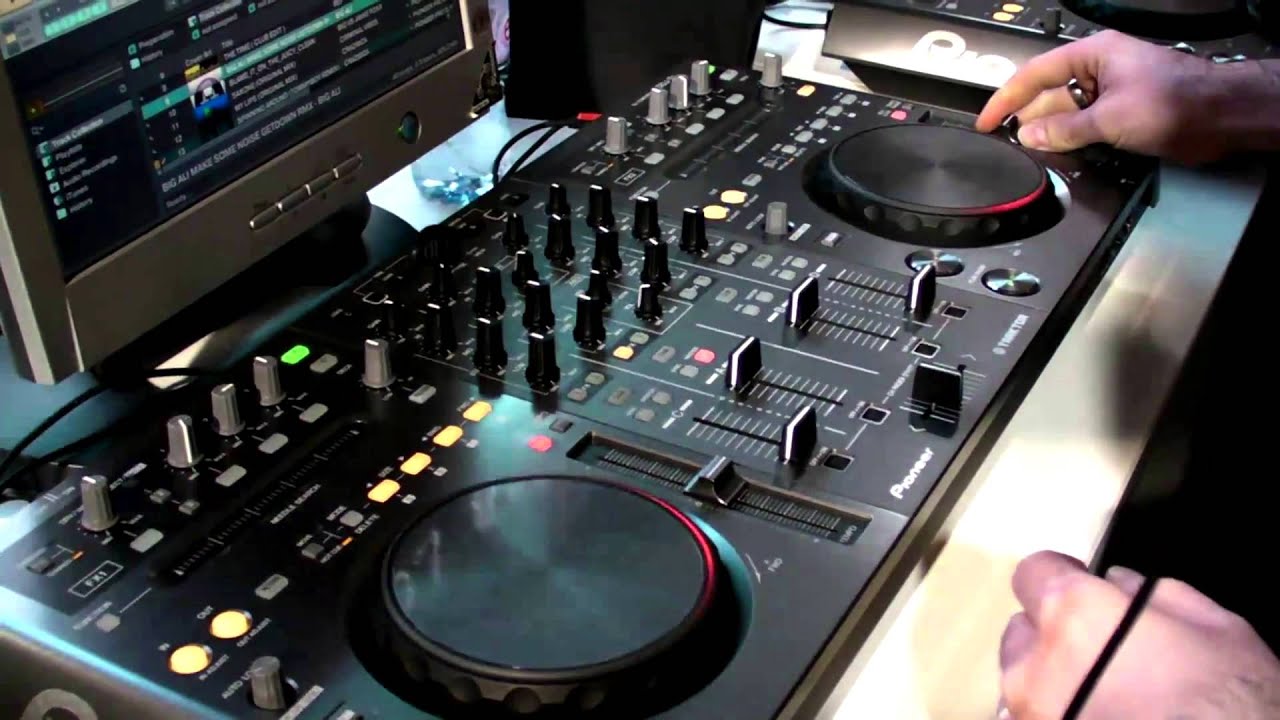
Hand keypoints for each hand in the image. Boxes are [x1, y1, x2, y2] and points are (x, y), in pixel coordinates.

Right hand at [974, 31, 1228, 163]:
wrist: (1221, 117)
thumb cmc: (1178, 101)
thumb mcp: (1110, 118)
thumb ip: (1064, 129)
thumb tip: (1030, 136)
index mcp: (1094, 54)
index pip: (1034, 73)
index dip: (1005, 98)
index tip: (986, 120)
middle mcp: (1100, 70)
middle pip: (1048, 95)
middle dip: (1029, 119)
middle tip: (1008, 143)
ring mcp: (1111, 93)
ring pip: (1066, 114)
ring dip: (1051, 133)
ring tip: (1033, 152)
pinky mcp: (1122, 114)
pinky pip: (1085, 126)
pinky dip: (1071, 140)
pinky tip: (1061, 153)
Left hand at [999, 550, 1279, 718]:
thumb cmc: (1231, 700)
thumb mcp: (1213, 627)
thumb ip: (1148, 593)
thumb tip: (1116, 584)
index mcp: (1073, 615)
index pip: (1034, 573)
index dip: (1062, 577)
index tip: (1083, 588)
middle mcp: (1034, 666)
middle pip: (1022, 632)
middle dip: (1054, 635)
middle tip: (1100, 653)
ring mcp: (1029, 715)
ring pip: (1021, 683)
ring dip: (1051, 682)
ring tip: (1102, 696)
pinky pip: (1028, 718)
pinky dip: (1053, 714)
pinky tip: (1096, 717)